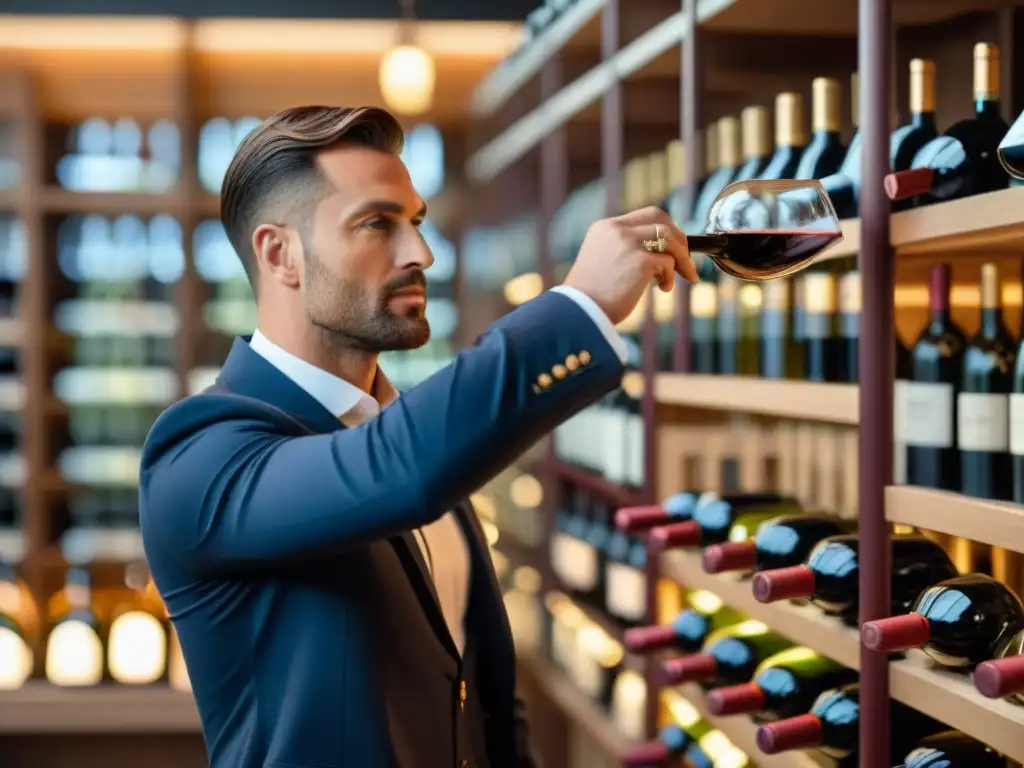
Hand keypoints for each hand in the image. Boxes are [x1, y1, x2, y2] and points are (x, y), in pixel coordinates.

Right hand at [562, 206, 697, 325]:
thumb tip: (656, 255)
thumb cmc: (590, 297)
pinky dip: (670, 276)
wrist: (578, 313)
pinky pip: (668, 262)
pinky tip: (663, 288)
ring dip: (681, 257)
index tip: (672, 245)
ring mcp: (629, 243)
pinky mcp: (640, 261)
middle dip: (678, 237)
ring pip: (669, 238)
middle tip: (684, 258)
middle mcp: (616, 230)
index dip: (663, 228)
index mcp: (605, 228)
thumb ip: (623, 251)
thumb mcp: (602, 262)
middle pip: (660, 218)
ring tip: (683, 275)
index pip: (644, 216)